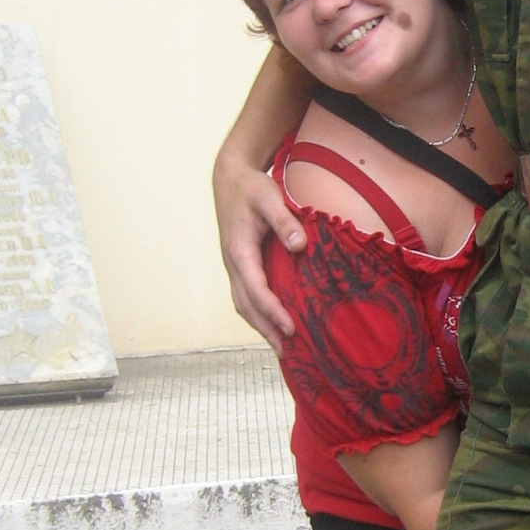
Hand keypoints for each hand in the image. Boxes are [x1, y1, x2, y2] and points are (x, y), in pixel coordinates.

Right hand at [211, 152, 303, 347]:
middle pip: (245, 305)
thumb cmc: (252, 187)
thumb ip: (285, 221)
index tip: (291, 328)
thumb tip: (299, 246)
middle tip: (287, 351)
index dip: (273, 311)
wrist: (230, 177)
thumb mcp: (269, 198)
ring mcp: (234, 264)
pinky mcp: (239, 263)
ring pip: (243, 303)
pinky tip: (273, 319)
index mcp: (239, 251)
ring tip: (281, 345)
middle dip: (265, 329)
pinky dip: (258, 311)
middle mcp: (233, 262)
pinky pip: (246, 294)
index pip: (256, 290)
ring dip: (260, 324)